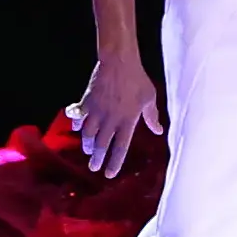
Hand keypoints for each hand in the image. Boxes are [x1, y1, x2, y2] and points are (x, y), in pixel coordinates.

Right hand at [76, 53, 161, 176]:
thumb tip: (158, 131)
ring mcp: (97, 111)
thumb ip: (152, 116)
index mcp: (128, 121)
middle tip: (93, 168)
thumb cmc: (137, 79)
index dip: (114, 162)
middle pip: (102, 144)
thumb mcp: (149, 98)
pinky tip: (78, 128)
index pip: (121, 147)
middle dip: (97, 158)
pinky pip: (79, 117)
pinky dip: (77, 124)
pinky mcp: (86, 101)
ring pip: (88, 133)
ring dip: (87, 144)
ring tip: (87, 150)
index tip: (109, 174)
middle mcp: (110, 119)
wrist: (119, 62)